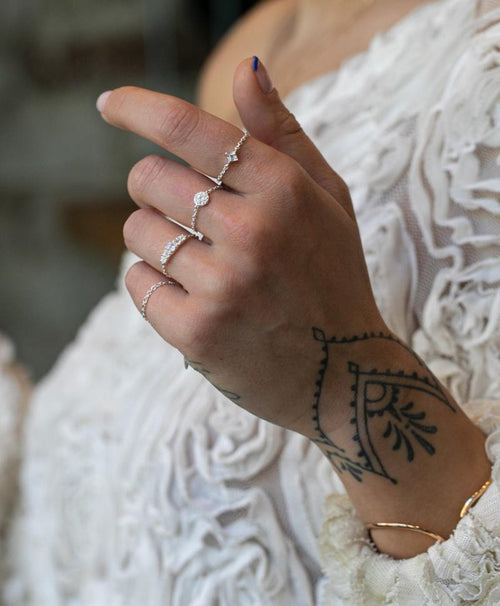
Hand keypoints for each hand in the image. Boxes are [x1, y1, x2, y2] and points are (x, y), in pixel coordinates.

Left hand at [97, 57, 386, 436]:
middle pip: (149, 179)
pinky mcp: (196, 333)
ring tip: (193, 258)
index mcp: (285, 190)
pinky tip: (187, 292)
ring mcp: (222, 285)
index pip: (192, 130)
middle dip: (152, 188)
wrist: (344, 374)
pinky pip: (136, 282)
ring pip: (137, 231)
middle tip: (181, 210)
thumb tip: (245, 69)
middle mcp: (251, 233)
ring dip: (152, 237)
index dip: (139, 109)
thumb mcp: (327, 200)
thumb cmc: (332, 279)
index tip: (110, 105)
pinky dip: (151, 282)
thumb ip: (282, 134)